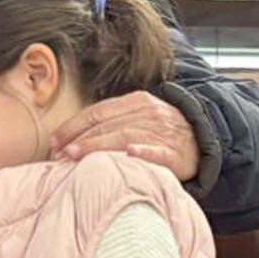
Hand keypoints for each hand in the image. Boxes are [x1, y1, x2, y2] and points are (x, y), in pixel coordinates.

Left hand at [51, 90, 199, 181]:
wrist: (204, 138)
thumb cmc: (161, 131)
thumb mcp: (137, 117)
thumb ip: (109, 123)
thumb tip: (69, 140)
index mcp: (136, 102)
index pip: (98, 111)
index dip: (73, 126)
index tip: (54, 141)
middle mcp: (148, 113)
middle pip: (107, 124)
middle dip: (79, 139)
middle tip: (59, 154)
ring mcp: (163, 132)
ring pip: (125, 136)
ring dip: (98, 146)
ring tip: (76, 155)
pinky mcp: (177, 153)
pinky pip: (158, 152)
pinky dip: (144, 152)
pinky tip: (129, 154)